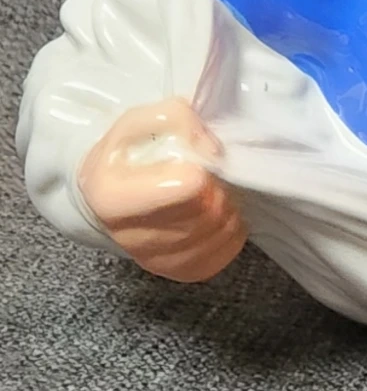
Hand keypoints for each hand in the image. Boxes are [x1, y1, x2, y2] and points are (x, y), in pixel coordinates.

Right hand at [78, 98, 246, 282]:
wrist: (110, 194)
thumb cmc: (125, 155)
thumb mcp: (138, 121)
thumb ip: (175, 119)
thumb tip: (211, 148)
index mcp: (113, 197)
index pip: (188, 186)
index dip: (203, 166)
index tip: (198, 157)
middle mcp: (133, 237)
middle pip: (209, 208)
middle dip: (218, 184)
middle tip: (208, 172)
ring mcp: (160, 260)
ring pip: (223, 229)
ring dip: (227, 204)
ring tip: (207, 191)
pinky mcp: (185, 271)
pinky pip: (230, 247)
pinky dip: (231, 226)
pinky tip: (211, 213)